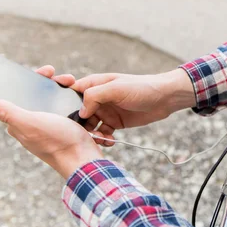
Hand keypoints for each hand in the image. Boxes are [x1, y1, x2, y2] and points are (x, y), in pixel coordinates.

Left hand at [0, 65, 103, 178]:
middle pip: (38, 97)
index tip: (47, 72)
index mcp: (21, 123)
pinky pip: (67, 109)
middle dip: (51, 84)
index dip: (32, 80)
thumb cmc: (57, 142)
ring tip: (75, 85)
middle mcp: (34, 124)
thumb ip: (7, 112)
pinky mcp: (67, 128)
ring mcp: (51, 126)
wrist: (84, 159)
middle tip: (65, 78)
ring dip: (64, 91)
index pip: (20, 96)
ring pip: (54, 101)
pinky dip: (73, 101)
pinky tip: (80, 97)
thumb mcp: (31, 123)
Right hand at [71, 69, 195, 144]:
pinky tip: (110, 141)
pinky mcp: (115, 123)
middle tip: (82, 134)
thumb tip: (80, 111)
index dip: (62, 101)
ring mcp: (106, 111)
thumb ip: (95, 95)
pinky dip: (103, 138)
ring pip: (89, 126)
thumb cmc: (142, 87)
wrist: (165, 98)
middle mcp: (97, 98)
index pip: (70, 91)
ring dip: (91, 134)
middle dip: (77, 124)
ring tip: (100, 139)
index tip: (60, 115)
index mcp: (94, 84)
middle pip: (78, 112)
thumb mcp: (116, 88)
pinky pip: (102, 133)